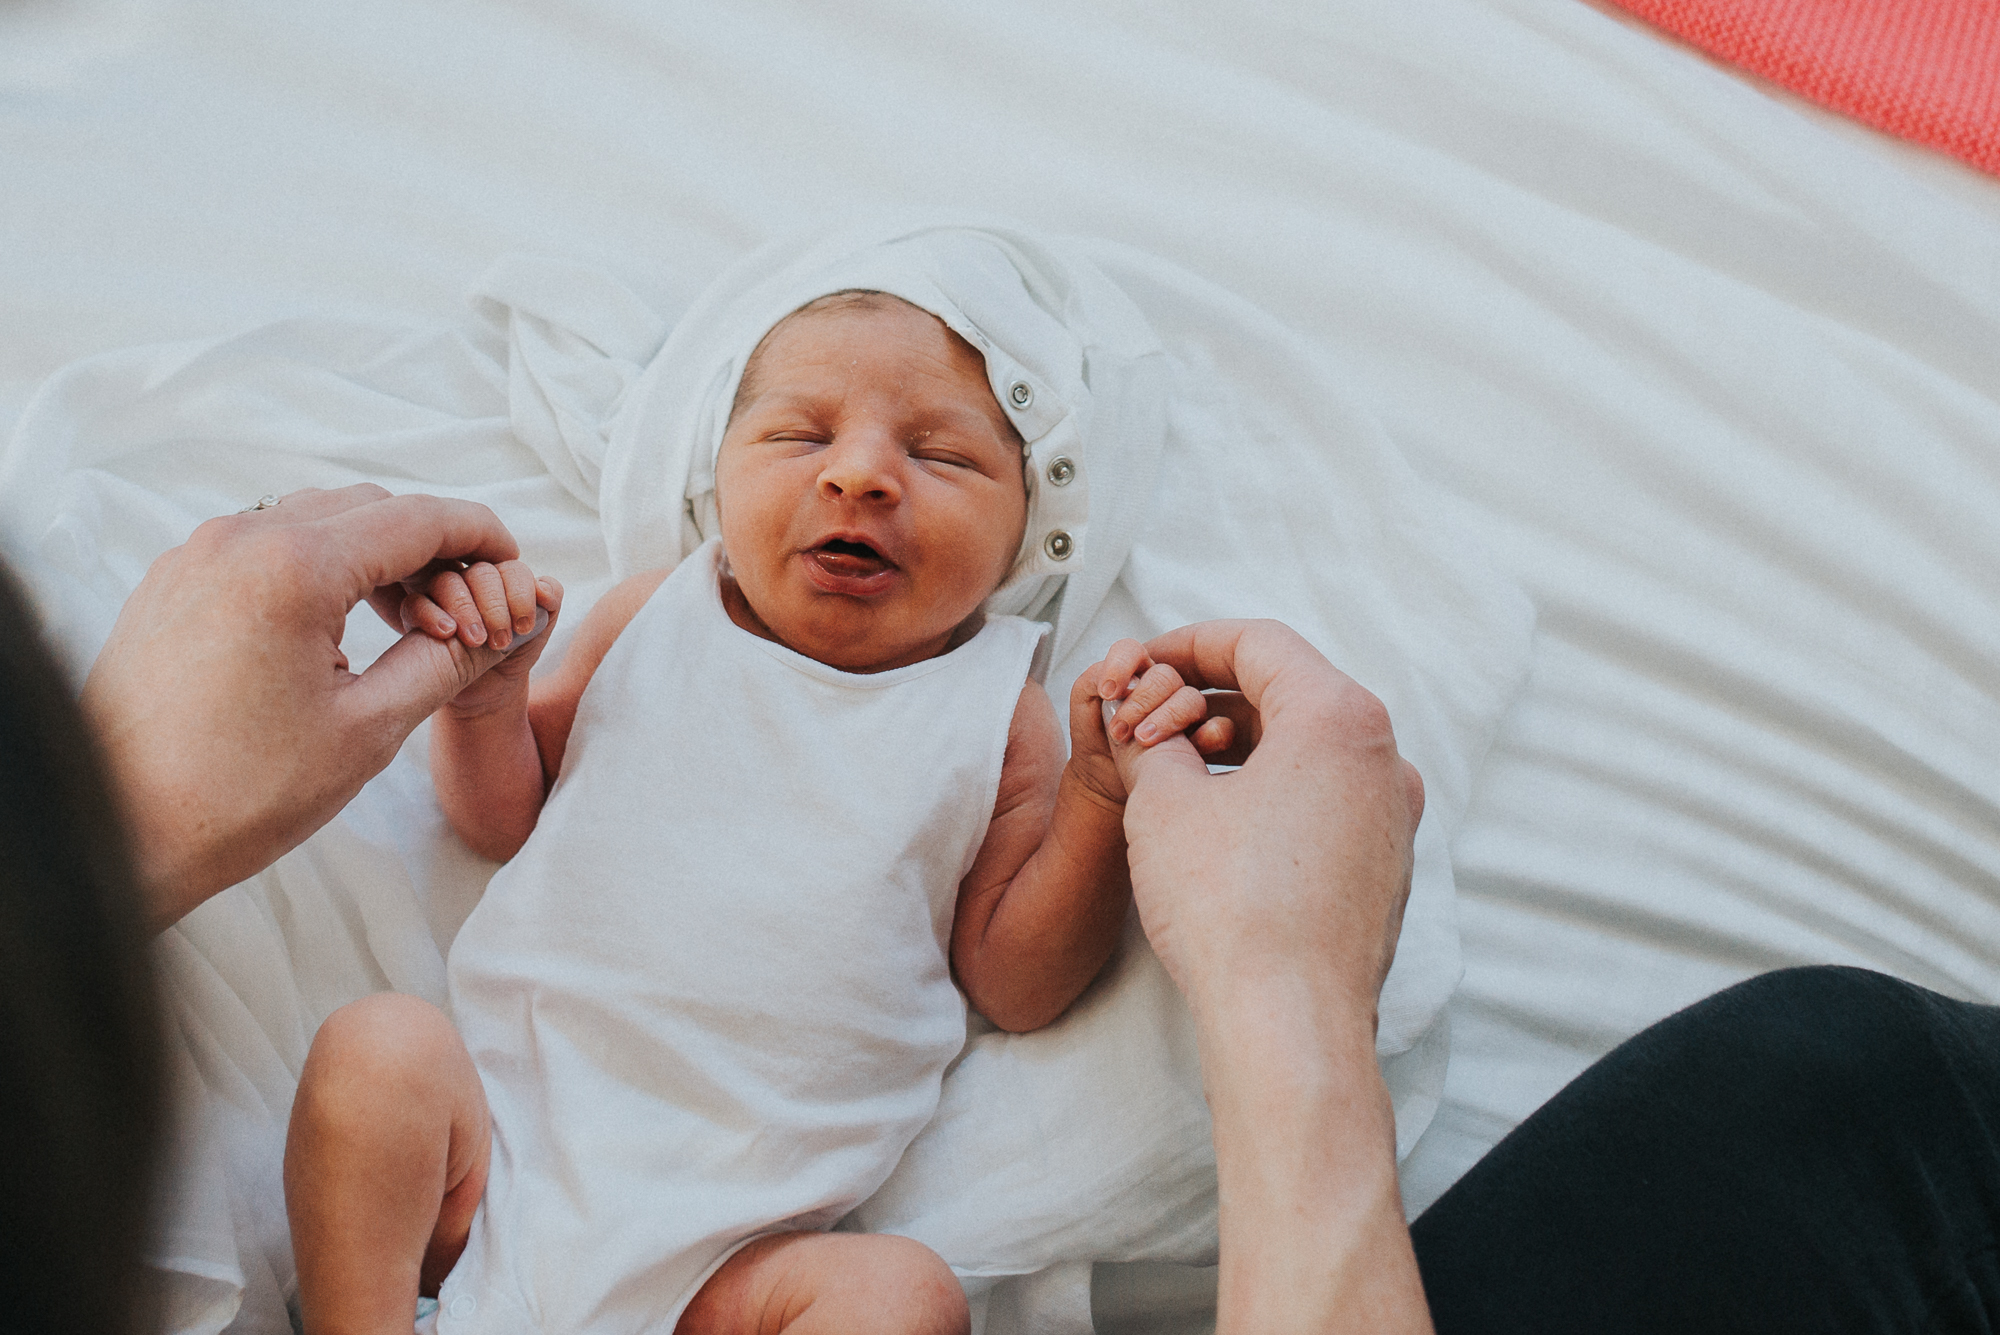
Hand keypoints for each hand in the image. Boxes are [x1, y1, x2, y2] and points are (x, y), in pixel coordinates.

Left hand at [81, 485, 532, 927]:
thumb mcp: (370, 728)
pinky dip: (318, 567)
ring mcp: (198, 556)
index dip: (478, 534)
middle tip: (468, 602)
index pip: (416, 520)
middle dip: (429, 546)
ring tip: (410, 621)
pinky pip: (265, 545)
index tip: (514, 558)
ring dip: (374, 555)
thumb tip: (512, 626)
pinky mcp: (174, 582)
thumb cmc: (238, 793)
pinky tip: (340, 625)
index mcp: (294, 568)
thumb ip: (449, 661)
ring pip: (314, 522)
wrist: (120, 831)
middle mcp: (240, 541)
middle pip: (368, 508)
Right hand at [402, 561, 562, 715]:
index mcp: (503, 576)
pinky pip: (415, 603)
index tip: (525, 627)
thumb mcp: (540, 627)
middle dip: (495, 607)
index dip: (521, 595)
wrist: (491, 685)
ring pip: (447, 582)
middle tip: (502, 640)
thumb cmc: (516, 650)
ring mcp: (442, 594)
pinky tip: (447, 633)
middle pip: (481, 574)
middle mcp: (472, 579)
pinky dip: (431, 615)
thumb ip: (550, 601)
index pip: (512, 569)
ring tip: (477, 641)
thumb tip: (543, 590)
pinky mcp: (418, 613)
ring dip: (465, 610)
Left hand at [1063, 637, 1238, 808]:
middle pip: (1164, 676)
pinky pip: (1220, 728)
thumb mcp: (1083, 709)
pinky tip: (1188, 748)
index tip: (1107, 692)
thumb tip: (1118, 677)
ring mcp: (1184, 712)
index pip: (1132, 651)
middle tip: (1119, 731)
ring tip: (1144, 742)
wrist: (1103, 782)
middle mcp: (1161, 688)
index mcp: (1132, 673)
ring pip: (1192, 700)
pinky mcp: (1203, 737)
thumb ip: (1090, 682)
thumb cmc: (1094, 742)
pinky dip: (1208, 736)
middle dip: (1140, 702)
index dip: (1120, 665)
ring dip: (1167, 719)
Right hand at [1108, 620, 1422, 1013]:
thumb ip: (1147, 742)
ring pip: (1308, 748)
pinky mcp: (1387, 865)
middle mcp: (1384, 757)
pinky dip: (1272, 790)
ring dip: (1238, 746)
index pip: (1258, 642)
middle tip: (1147, 722)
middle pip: (1287, 691)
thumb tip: (1137, 726)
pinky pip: (1326, 799)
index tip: (1142, 663)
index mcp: (1340, 717)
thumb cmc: (1230, 909)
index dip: (1187, 643)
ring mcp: (1393, 814)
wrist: (1289, 1024)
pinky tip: (1217, 823)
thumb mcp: (1162, 804)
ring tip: (1172, 772)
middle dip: (1208, 699)